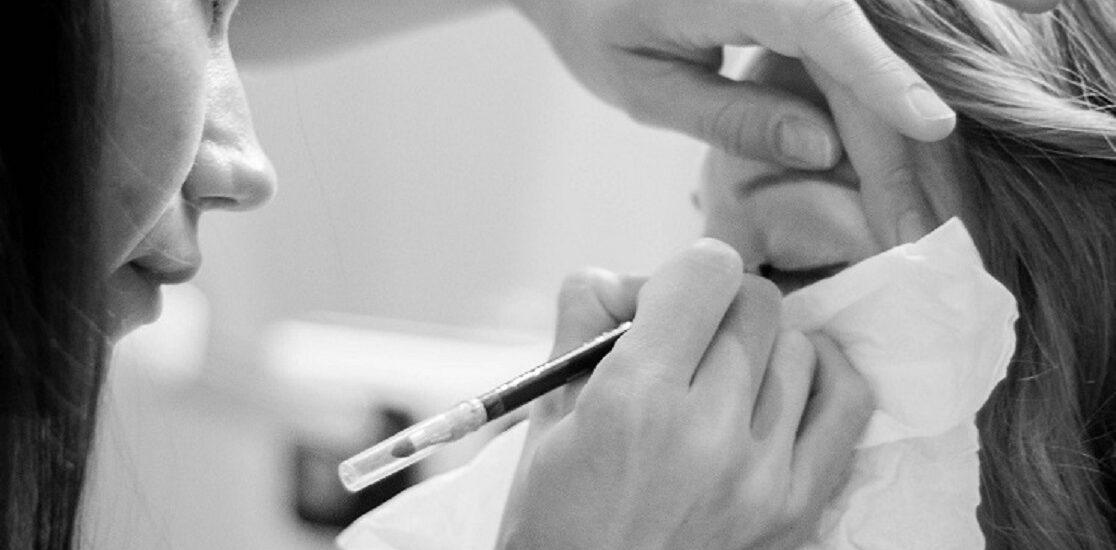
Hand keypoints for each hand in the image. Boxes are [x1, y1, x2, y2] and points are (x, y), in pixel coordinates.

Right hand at [496, 240, 873, 548]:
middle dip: (715, 307)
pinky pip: (847, 401)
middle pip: (754, 301)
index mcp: (633, 401)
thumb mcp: (544, 417)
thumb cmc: (555, 524)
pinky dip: (820, 375)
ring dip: (758, 346)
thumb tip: (625, 278)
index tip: (662, 303)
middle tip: (684, 342)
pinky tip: (784, 381)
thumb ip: (583, 323)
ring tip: (720, 378)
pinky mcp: (798, 507)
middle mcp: (707, 433)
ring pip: (798, 345)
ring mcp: (762, 474)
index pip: (706, 271)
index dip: (680, 275)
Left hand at [509, 0, 1059, 244]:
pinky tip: (878, 168)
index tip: (933, 128)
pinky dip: (868, 106)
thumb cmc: (599, 26)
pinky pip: (846, 49)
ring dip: (889, 130)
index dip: (883, 76)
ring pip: (865, 49)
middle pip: (859, 46)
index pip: (822, 23)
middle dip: (893, 138)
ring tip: (904, 210)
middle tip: (912, 226)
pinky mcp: (799, 2)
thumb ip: (735, 118)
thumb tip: (826, 150)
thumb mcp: (650, 88)